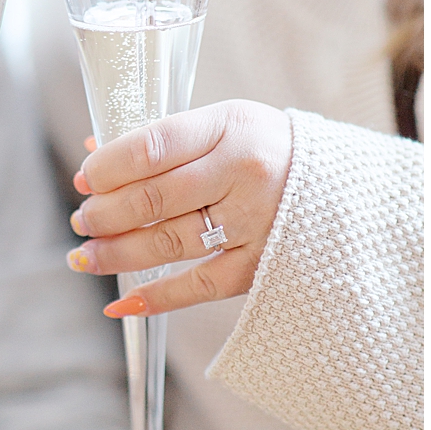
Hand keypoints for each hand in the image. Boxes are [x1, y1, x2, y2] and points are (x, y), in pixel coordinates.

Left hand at [64, 100, 291, 316]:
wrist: (348, 187)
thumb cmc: (264, 149)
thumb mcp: (221, 125)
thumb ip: (161, 140)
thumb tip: (92, 153)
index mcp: (228, 128)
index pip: (150, 148)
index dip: (104, 169)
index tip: (83, 181)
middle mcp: (242, 174)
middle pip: (152, 200)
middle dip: (103, 215)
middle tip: (81, 222)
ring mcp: (254, 222)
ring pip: (167, 243)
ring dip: (115, 253)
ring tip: (86, 256)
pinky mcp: (261, 265)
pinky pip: (198, 286)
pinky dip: (154, 298)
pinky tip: (119, 304)